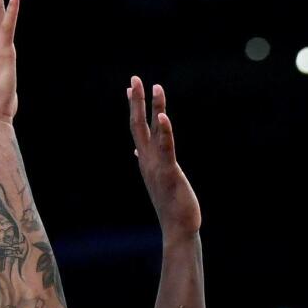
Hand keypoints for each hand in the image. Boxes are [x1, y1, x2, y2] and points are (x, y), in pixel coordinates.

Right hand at [128, 76, 200, 238]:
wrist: (177, 228)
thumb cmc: (171, 205)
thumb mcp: (158, 179)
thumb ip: (148, 162)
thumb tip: (137, 150)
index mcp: (146, 161)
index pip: (137, 129)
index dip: (134, 108)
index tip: (130, 88)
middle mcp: (148, 161)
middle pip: (138, 125)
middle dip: (136, 101)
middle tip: (134, 78)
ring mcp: (157, 166)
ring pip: (151, 132)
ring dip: (153, 108)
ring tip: (154, 86)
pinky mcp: (170, 173)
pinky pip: (166, 148)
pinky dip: (164, 132)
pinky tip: (163, 116)